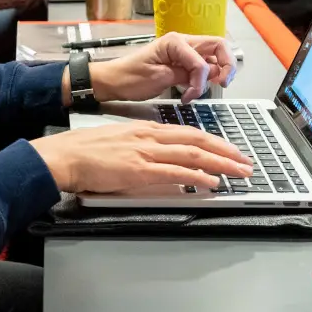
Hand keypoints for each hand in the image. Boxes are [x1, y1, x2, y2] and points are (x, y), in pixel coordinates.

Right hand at [30, 123, 253, 193]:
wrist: (65, 156)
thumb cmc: (85, 151)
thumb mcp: (120, 142)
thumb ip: (142, 149)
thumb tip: (161, 162)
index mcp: (146, 129)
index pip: (188, 132)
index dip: (213, 141)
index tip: (230, 149)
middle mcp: (150, 137)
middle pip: (198, 140)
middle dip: (226, 152)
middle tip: (246, 162)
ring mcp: (146, 152)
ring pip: (193, 154)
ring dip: (221, 164)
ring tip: (239, 172)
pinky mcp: (140, 170)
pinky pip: (176, 172)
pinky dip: (198, 176)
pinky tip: (213, 183)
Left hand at [86, 32, 236, 103]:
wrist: (113, 81)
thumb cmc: (130, 78)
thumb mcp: (158, 78)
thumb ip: (185, 75)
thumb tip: (206, 76)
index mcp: (175, 42)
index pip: (202, 60)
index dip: (201, 81)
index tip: (190, 96)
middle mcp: (183, 42)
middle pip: (219, 46)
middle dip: (226, 66)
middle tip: (222, 84)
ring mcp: (184, 52)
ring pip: (214, 56)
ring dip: (217, 72)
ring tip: (203, 89)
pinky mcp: (182, 62)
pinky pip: (203, 66)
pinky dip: (206, 78)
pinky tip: (195, 89)